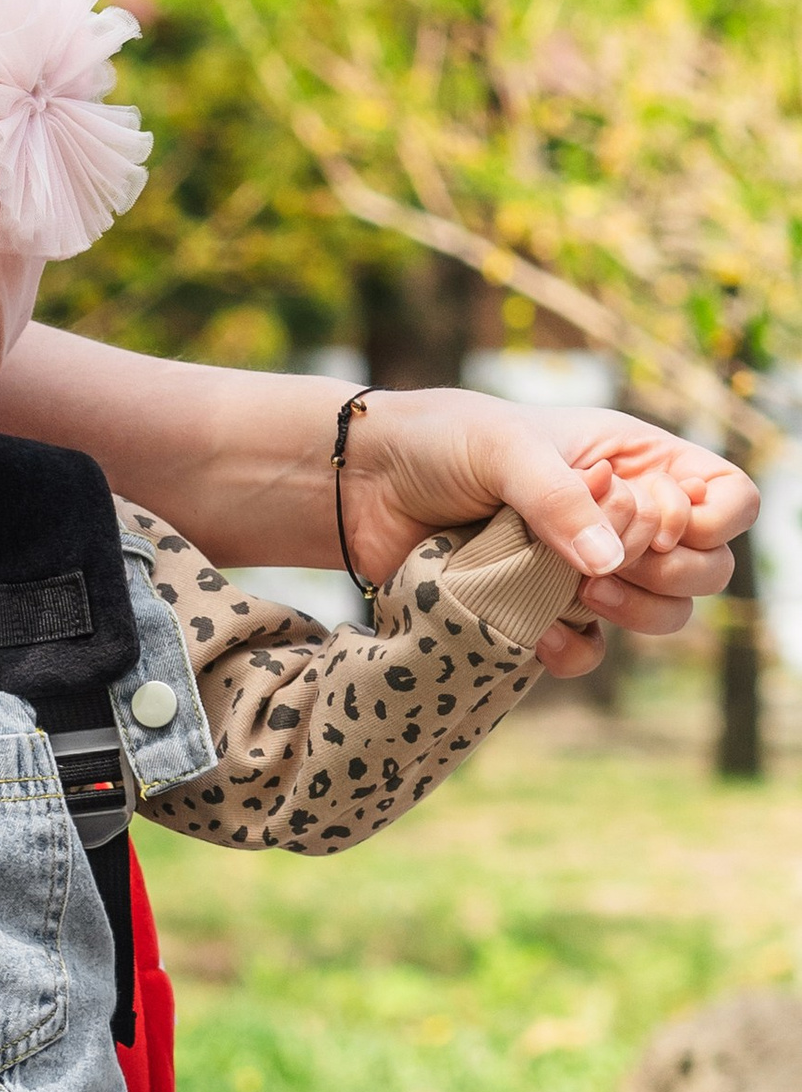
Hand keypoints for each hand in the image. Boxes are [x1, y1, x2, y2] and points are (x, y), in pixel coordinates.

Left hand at [347, 393, 752, 674]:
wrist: (364, 486)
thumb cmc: (439, 441)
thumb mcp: (505, 450)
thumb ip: (561, 501)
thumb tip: (609, 564)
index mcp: (633, 460)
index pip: (727, 497)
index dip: (710, 521)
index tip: (658, 522)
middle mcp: (624, 515)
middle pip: (709, 567)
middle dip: (673, 574)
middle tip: (604, 564)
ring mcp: (588, 567)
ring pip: (664, 615)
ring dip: (637, 614)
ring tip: (576, 593)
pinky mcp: (543, 609)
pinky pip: (591, 649)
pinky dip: (575, 650)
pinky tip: (540, 637)